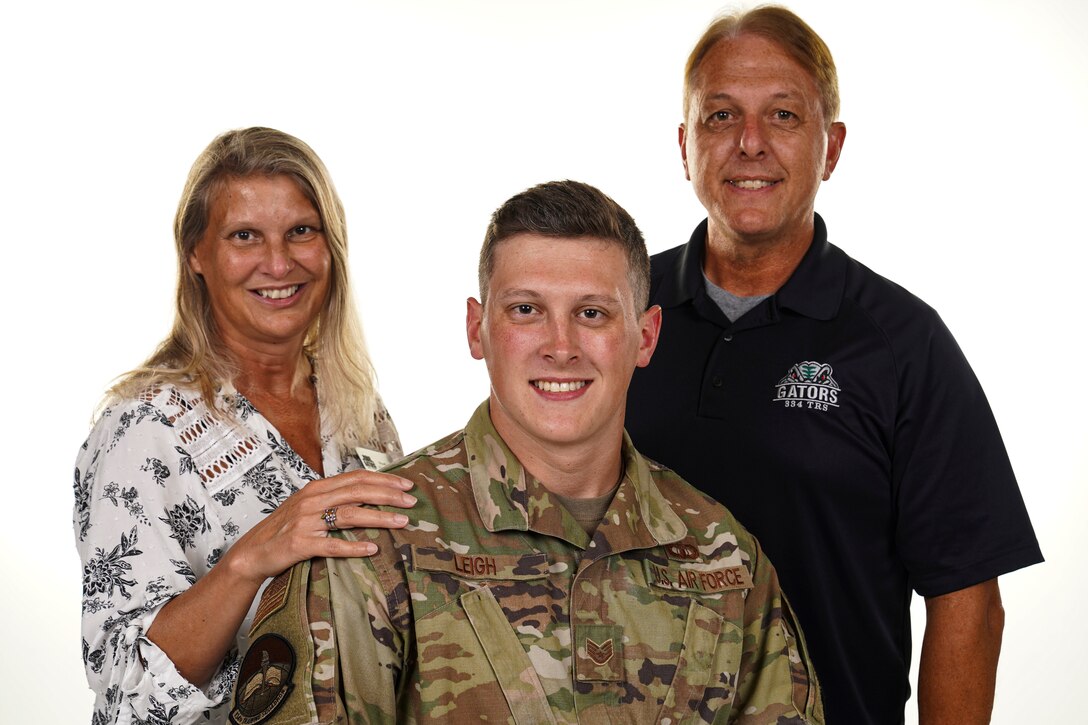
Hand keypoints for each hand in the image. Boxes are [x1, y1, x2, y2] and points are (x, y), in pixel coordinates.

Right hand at [222, 469, 414, 586]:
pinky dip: (353, 547)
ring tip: (402, 522)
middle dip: (389, 495)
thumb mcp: (308, 507)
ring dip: (380, 518)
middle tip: (412, 501)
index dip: (384, 479)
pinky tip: (371, 549)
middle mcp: (312, 500)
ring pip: (350, 515)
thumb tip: (368, 496)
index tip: (407, 485)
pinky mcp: (300, 544)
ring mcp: (306, 522)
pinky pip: (332, 545)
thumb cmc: (285, 530)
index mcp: (317, 489)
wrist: (252, 553)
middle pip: (358, 492)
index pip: (356, 477)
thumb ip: (333, 499)